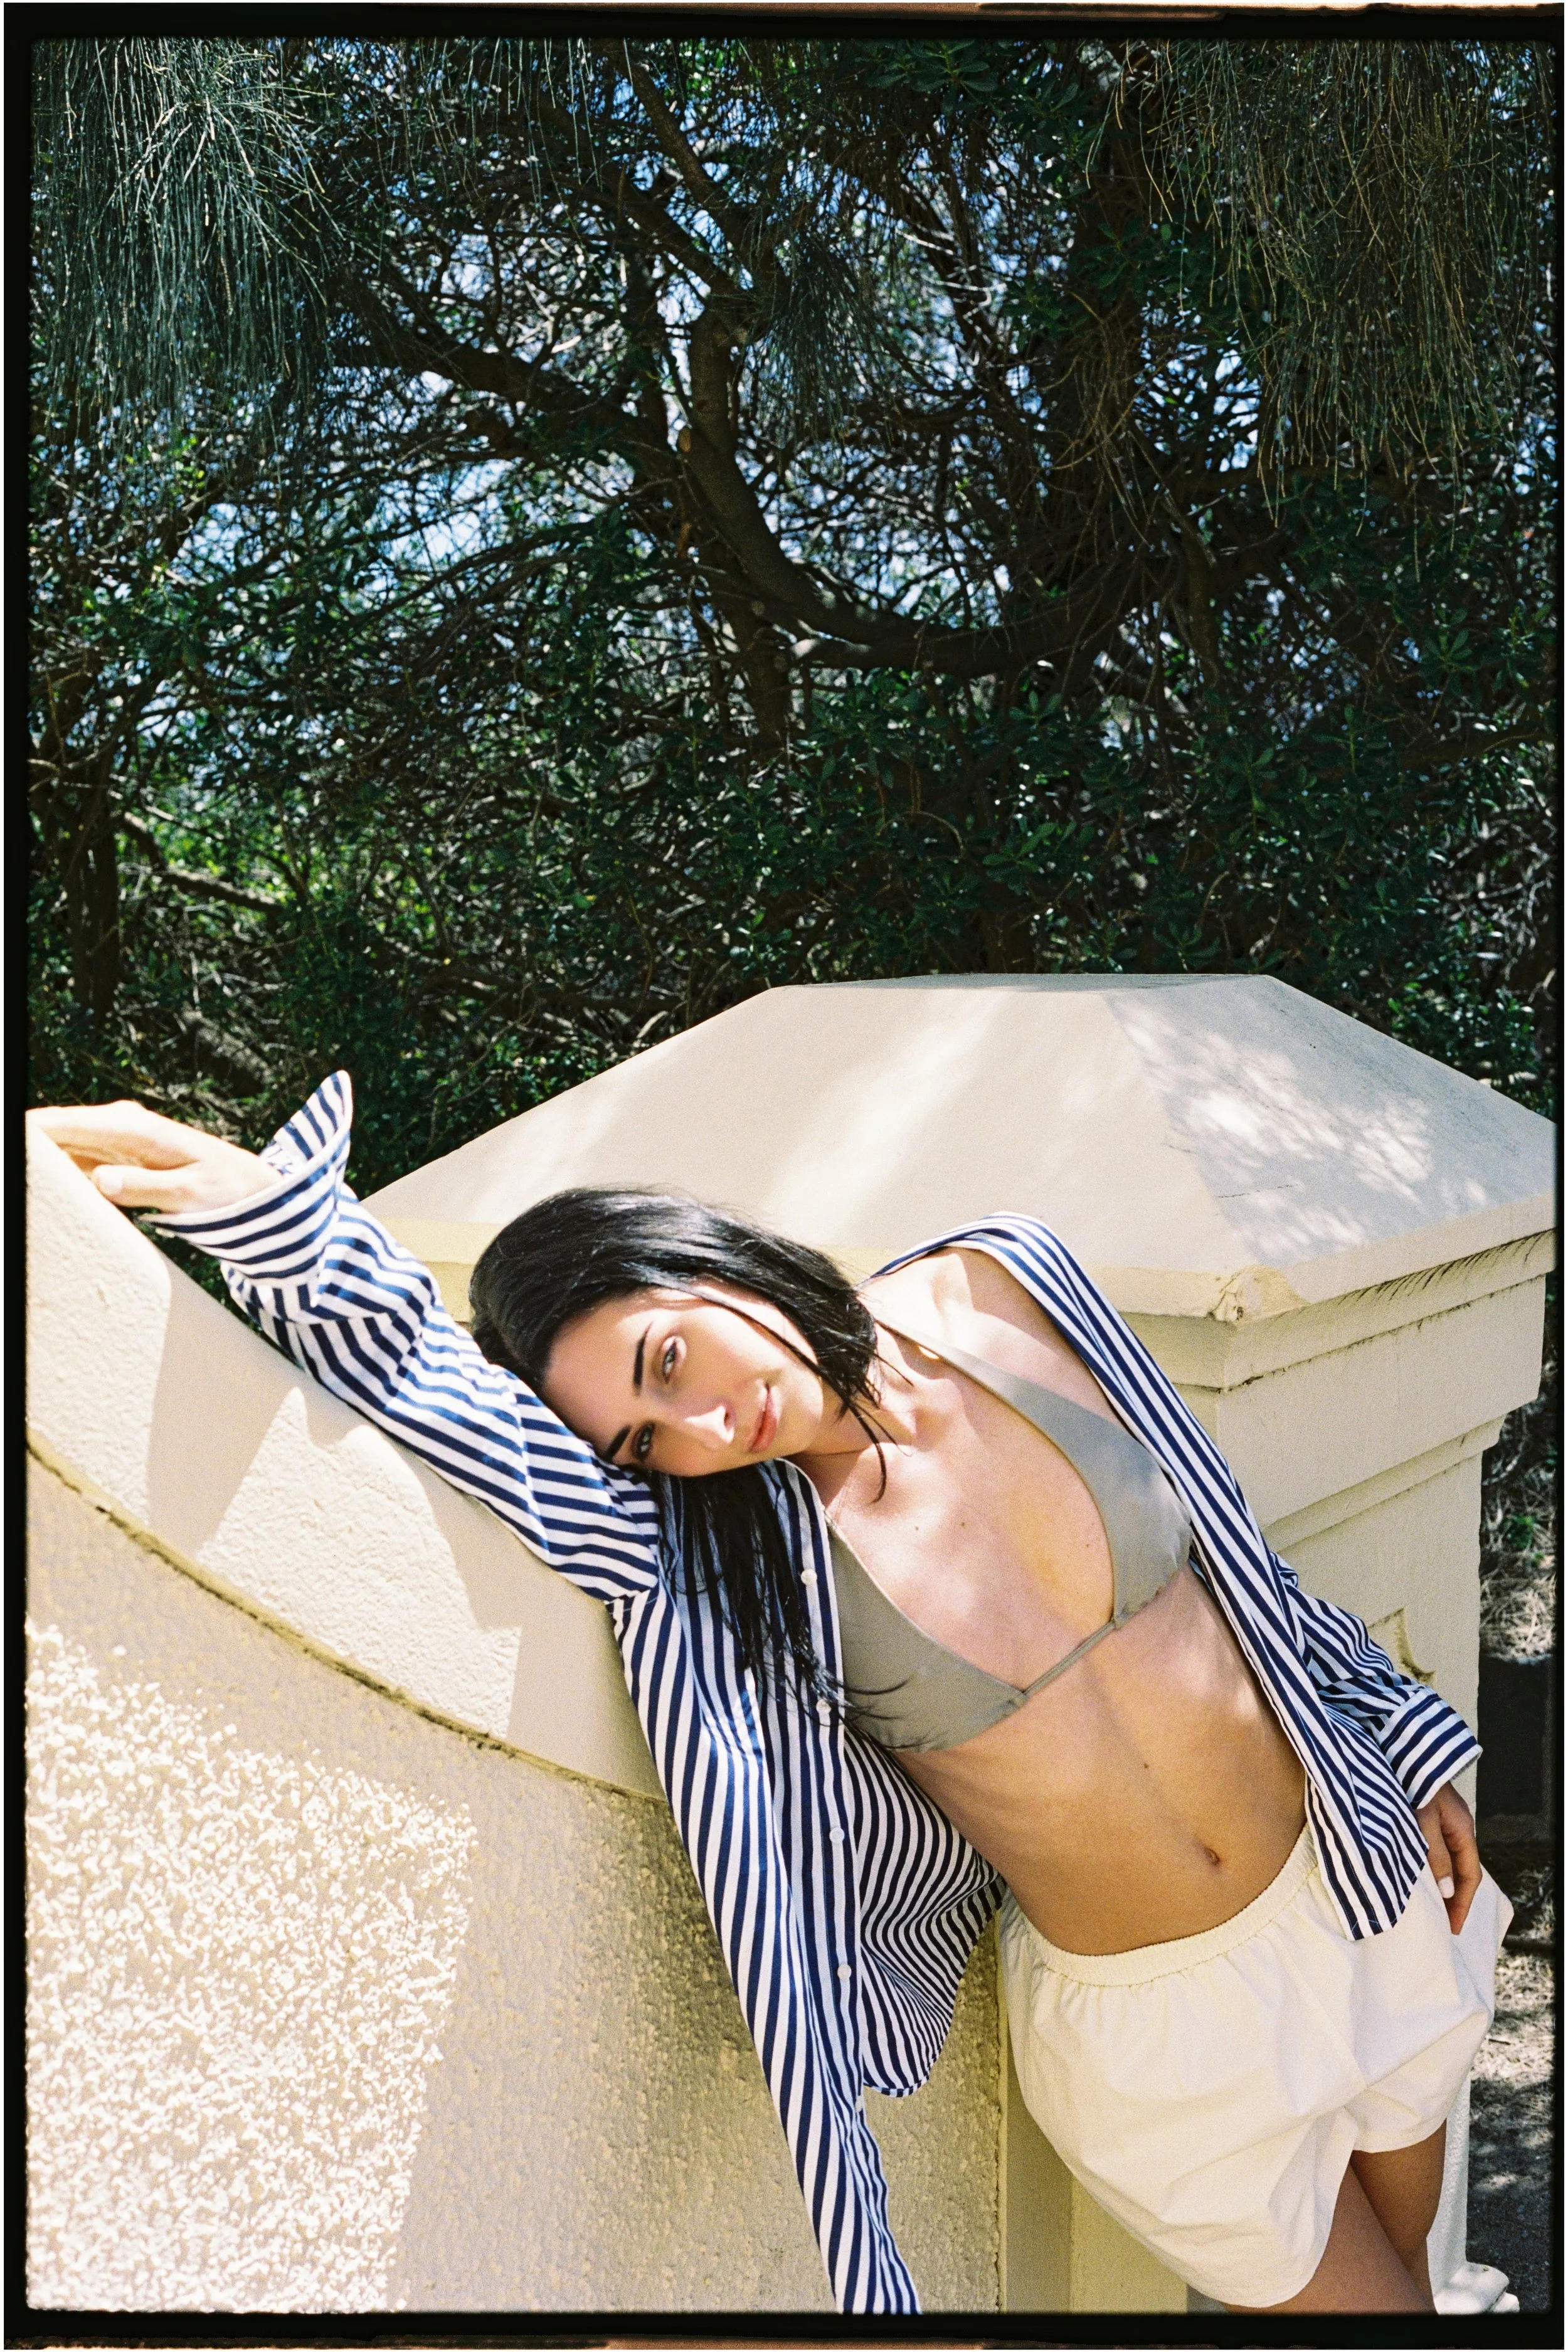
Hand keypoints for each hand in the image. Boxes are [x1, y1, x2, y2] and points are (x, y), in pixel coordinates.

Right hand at [27, 1099, 280, 1217]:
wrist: (248, 1184)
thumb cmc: (225, 1187)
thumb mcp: (191, 1193)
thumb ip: (146, 1188)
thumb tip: (101, 1180)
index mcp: (136, 1129)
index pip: (70, 1123)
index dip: (34, 1132)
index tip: (16, 1148)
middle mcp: (120, 1125)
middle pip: (56, 1128)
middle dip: (31, 1146)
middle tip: (18, 1178)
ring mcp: (114, 1137)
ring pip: (60, 1143)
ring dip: (40, 1161)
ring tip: (28, 1186)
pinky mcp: (114, 1154)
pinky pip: (73, 1158)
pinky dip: (57, 1171)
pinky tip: (42, 1189)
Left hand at [1415, 1780, 1481, 1934]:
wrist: (1393, 1746)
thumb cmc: (1409, 1780)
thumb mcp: (1423, 1819)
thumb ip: (1435, 1853)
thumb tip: (1446, 1889)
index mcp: (1461, 1827)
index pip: (1469, 1875)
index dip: (1462, 1903)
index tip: (1452, 1928)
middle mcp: (1454, 1825)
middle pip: (1460, 1870)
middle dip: (1453, 1899)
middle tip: (1441, 1925)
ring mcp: (1439, 1819)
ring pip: (1444, 1860)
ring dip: (1438, 1884)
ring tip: (1428, 1908)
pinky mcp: (1421, 1813)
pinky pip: (1430, 1849)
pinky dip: (1426, 1867)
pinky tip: (1414, 1877)